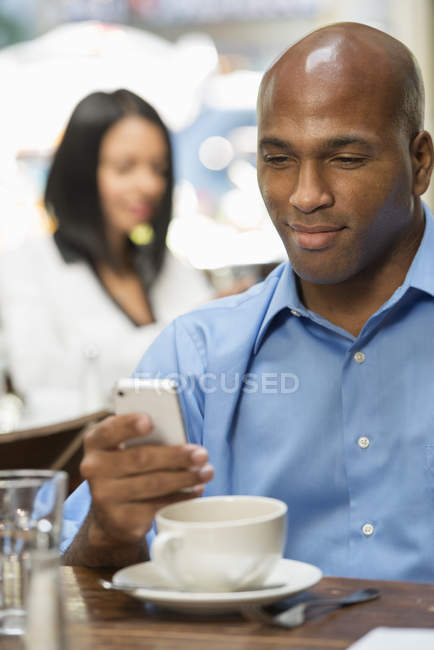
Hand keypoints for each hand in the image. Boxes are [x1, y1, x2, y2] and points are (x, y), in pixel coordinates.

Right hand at [80, 413, 213, 547]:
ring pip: (153, 484)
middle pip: (141, 459)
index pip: (109, 430)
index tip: (150, 421)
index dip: (129, 425)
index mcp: (96, 442)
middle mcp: (94, 469)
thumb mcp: (127, 448)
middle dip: (176, 456)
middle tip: (202, 454)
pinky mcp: (121, 520)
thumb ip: (145, 439)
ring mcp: (105, 497)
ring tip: (206, 472)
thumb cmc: (128, 469)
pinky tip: (195, 490)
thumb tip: (179, 439)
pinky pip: (157, 506)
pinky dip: (181, 497)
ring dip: (185, 478)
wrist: (110, 514)